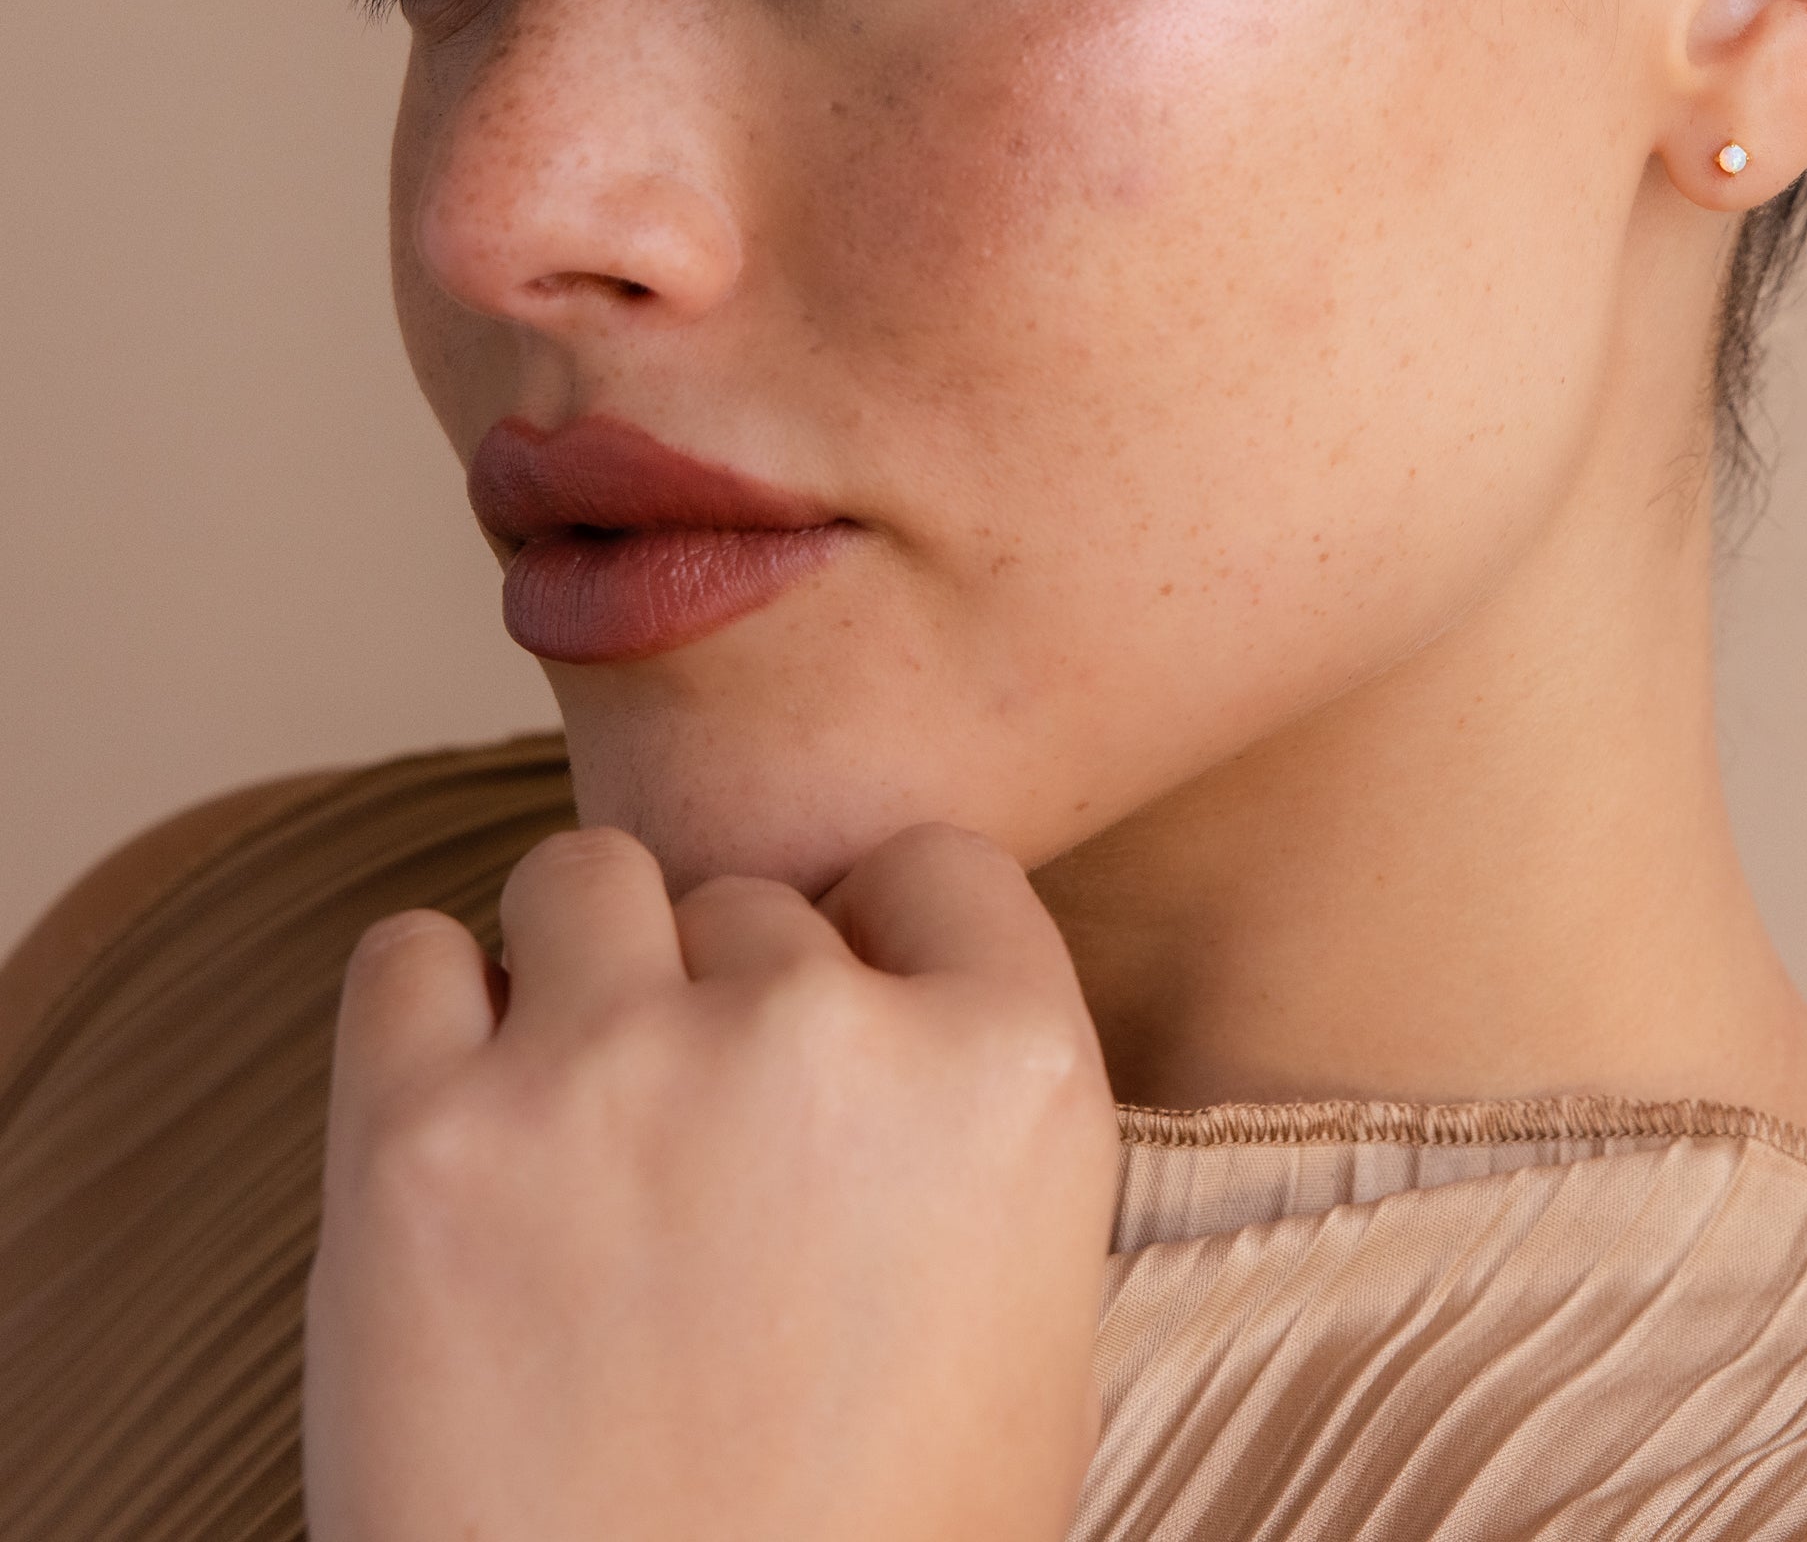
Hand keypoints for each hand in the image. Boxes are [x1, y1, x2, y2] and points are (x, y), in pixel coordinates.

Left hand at [306, 821, 1116, 1541]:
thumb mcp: (1028, 1312)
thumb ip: (969, 1115)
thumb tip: (878, 996)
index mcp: (1009, 1068)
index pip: (929, 865)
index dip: (874, 950)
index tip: (833, 1045)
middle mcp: (824, 1032)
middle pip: (748, 901)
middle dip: (717, 1004)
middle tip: (686, 1168)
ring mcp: (619, 1069)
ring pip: (584, 880)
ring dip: (576, 975)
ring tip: (566, 1129)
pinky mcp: (426, 1139)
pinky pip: (407, 955)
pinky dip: (425, 1016)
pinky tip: (456, 1133)